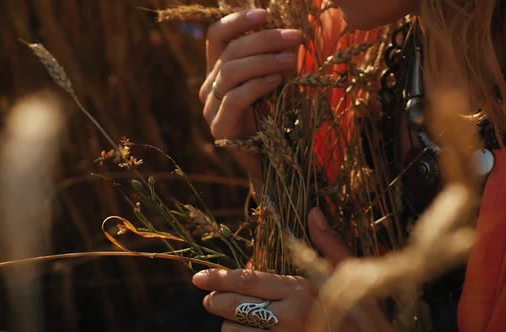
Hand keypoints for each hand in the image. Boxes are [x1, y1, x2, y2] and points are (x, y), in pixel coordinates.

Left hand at [192, 208, 350, 330]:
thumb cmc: (363, 314)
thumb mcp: (349, 275)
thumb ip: (328, 244)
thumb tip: (314, 211)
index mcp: (301, 289)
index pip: (248, 281)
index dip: (219, 279)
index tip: (198, 278)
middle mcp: (288, 317)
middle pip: (232, 307)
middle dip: (216, 302)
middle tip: (211, 300)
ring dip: (232, 326)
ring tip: (241, 320)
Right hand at [199, 9, 302, 177]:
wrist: (277, 163)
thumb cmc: (278, 119)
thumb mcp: (275, 81)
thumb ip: (272, 58)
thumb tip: (286, 27)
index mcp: (219, 71)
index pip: (216, 36)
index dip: (237, 21)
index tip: (265, 14)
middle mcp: (209, 87)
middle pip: (229, 52)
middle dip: (264, 39)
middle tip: (295, 36)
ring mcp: (211, 109)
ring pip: (230, 72)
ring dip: (264, 60)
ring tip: (291, 58)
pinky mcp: (219, 128)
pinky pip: (234, 98)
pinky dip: (257, 85)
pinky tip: (278, 80)